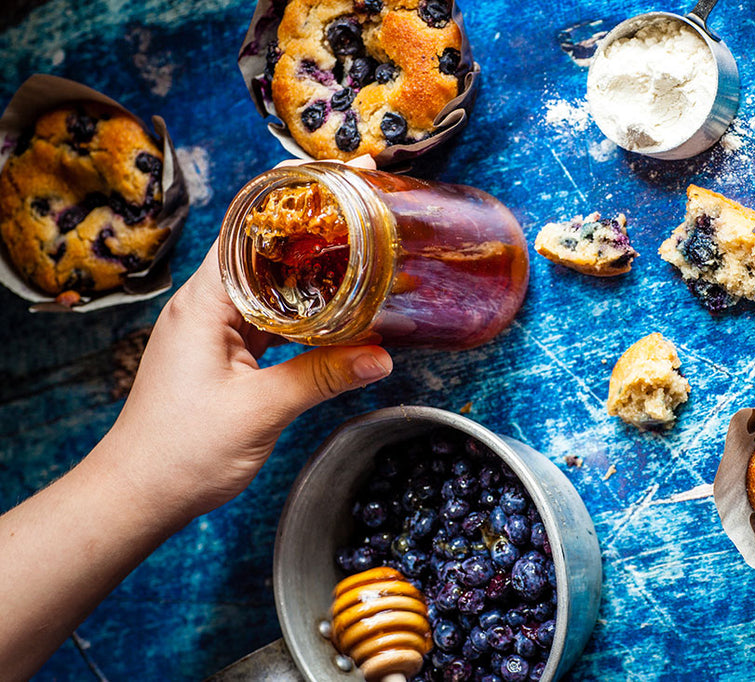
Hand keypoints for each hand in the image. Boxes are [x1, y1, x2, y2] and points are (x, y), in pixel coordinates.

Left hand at [103, 240, 392, 520]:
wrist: (140, 495)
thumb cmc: (180, 452)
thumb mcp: (262, 410)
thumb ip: (323, 377)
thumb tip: (380, 357)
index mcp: (202, 305)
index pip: (245, 234)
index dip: (289, 214)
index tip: (335, 203)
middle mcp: (203, 309)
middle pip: (262, 261)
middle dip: (311, 252)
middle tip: (363, 243)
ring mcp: (210, 333)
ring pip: (267, 295)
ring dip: (307, 291)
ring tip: (358, 280)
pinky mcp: (219, 356)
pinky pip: (265, 325)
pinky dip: (297, 323)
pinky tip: (330, 327)